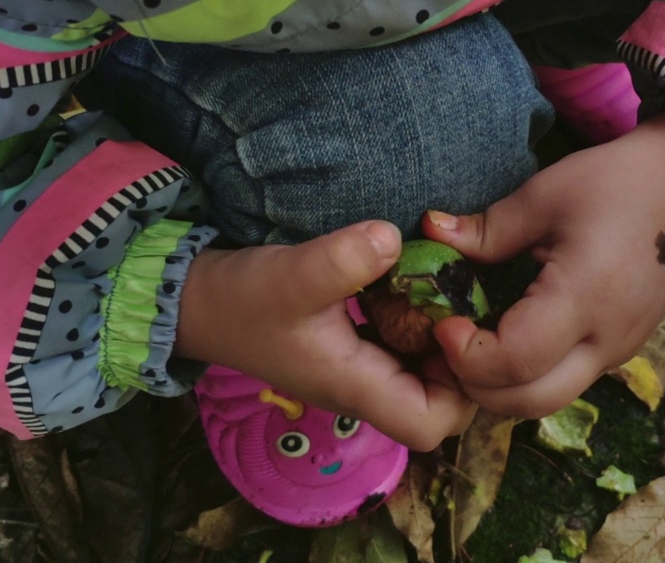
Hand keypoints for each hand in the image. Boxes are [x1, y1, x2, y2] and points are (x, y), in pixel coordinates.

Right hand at [176, 221, 475, 449]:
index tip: (460, 330)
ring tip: (446, 293)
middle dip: (465, 363)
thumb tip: (394, 239)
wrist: (199, 303)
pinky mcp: (357, 352)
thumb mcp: (290, 274)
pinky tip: (419, 289)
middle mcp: (365, 389)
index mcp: (355, 386)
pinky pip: (407, 353)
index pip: (430, 424)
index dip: (462, 389)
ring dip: (444, 342)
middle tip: (463, 305)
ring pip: (428, 379)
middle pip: (442, 405)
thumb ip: (340, 260)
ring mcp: (362, 373)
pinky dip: (422, 328)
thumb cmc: (243, 298)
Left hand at [422, 114, 664, 418]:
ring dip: (500, 388)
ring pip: (546, 401)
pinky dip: (526, 377)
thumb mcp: (545, 194)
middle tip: (447, 342)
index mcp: (585, 297)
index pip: (514, 362)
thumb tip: (429, 233)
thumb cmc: (618, 180)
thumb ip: (486, 228)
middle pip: (528, 403)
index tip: (442, 320)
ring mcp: (618, 351)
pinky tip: (505, 338)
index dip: (466, 354)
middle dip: (475, 385)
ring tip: (471, 343)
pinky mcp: (621, 350)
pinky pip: (565, 382)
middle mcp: (606, 339)